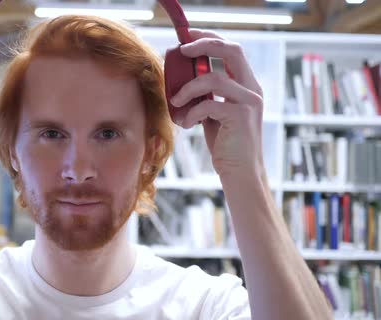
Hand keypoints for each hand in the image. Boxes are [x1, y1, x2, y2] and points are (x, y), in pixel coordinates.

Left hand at [169, 29, 264, 178]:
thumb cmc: (225, 144)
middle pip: (231, 50)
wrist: (240, 172)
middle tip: (181, 50)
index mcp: (246, 85)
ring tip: (176, 102)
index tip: (187, 37)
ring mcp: (249, 101)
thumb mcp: (214, 114)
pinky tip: (186, 124)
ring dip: (188, 88)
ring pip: (214, 79)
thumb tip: (181, 81)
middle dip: (204, 45)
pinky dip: (191, 112)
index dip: (210, 38)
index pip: (232, 50)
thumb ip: (206, 96)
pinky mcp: (241, 116)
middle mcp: (252, 89)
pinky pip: (209, 105)